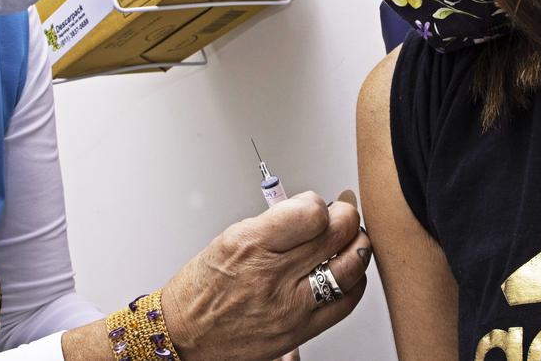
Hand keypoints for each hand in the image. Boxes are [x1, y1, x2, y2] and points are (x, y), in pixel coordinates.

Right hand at [161, 191, 371, 360]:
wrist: (184, 336)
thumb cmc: (202, 289)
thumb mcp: (228, 240)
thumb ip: (274, 224)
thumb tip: (312, 211)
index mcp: (250, 244)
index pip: (311, 213)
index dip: (320, 204)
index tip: (315, 205)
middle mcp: (272, 275)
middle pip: (337, 235)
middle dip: (346, 217)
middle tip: (342, 215)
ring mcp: (289, 306)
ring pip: (350, 267)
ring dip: (356, 247)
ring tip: (349, 241)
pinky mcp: (300, 330)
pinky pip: (346, 301)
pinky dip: (354, 281)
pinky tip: (346, 273)